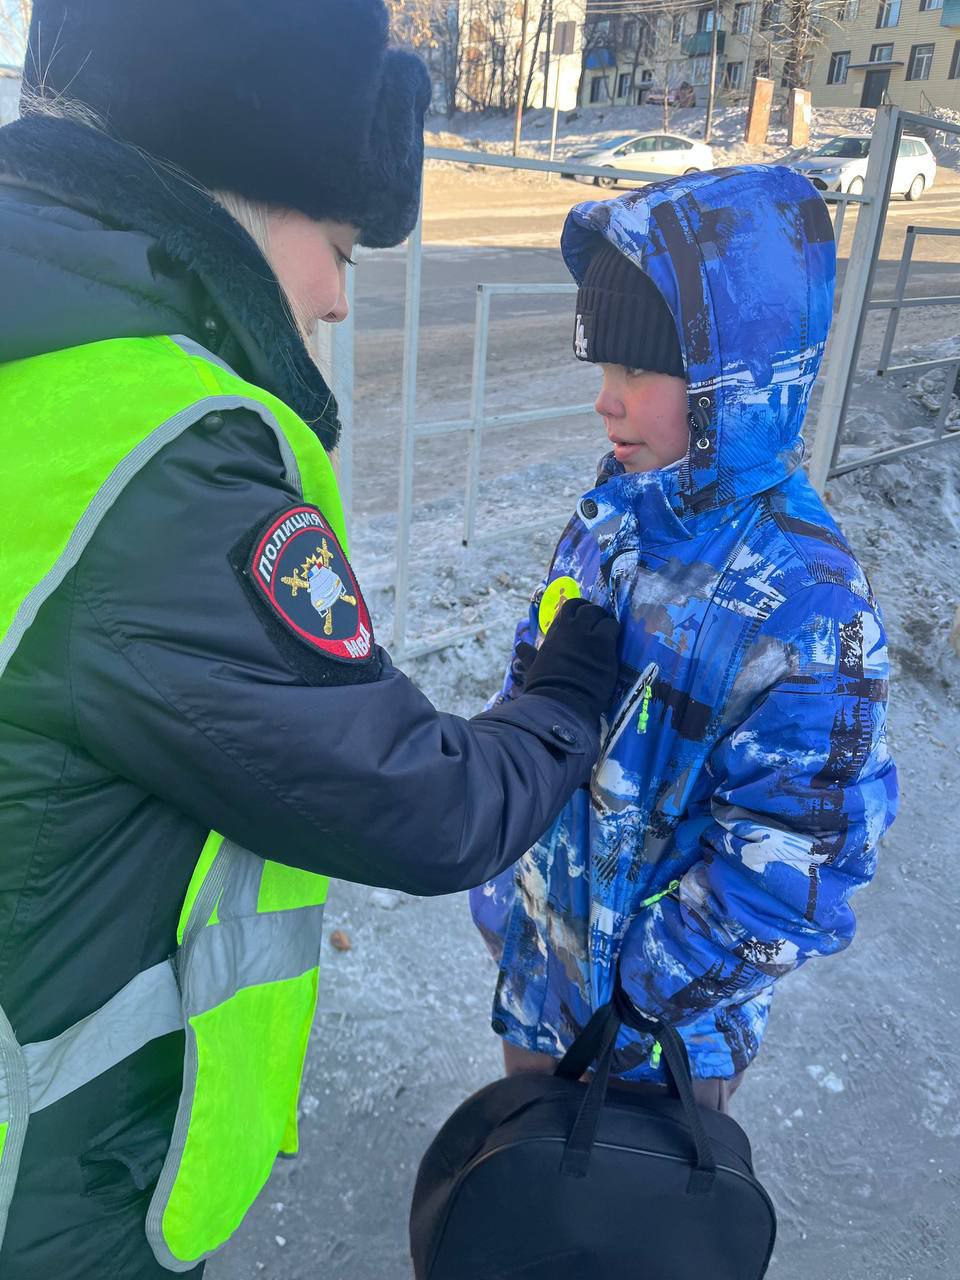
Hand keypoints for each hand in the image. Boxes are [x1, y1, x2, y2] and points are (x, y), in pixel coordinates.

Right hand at [522, 598, 619, 724]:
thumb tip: (520, 647)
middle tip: (597, 622)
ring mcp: (587, 634)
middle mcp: (569, 628)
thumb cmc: (545, 688)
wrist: (561, 700)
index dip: (576, 613)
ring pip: (599, 613)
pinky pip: (613, 626)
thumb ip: (529, 655)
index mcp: (553, 633)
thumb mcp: (534, 668)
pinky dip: (614, 630)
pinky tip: (615, 641)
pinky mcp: (604, 643)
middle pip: (583, 607)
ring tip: (608, 630)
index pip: (567, 610)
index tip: (581, 621)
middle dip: (591, 612)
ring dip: (604, 620)